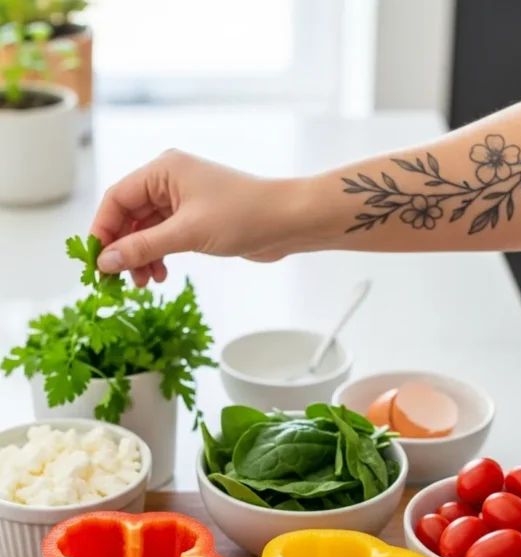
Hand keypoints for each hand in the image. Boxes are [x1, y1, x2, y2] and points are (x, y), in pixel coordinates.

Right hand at [91, 149, 306, 284]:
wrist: (287, 222)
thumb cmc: (244, 216)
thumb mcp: (187, 234)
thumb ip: (143, 247)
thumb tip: (106, 261)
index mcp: (164, 170)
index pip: (117, 198)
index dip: (102, 230)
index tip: (96, 262)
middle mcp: (169, 181)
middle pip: (128, 215)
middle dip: (122, 248)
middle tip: (117, 279)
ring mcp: (182, 200)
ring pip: (145, 229)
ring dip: (140, 256)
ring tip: (144, 282)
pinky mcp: (195, 218)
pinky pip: (163, 237)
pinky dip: (158, 256)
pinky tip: (161, 274)